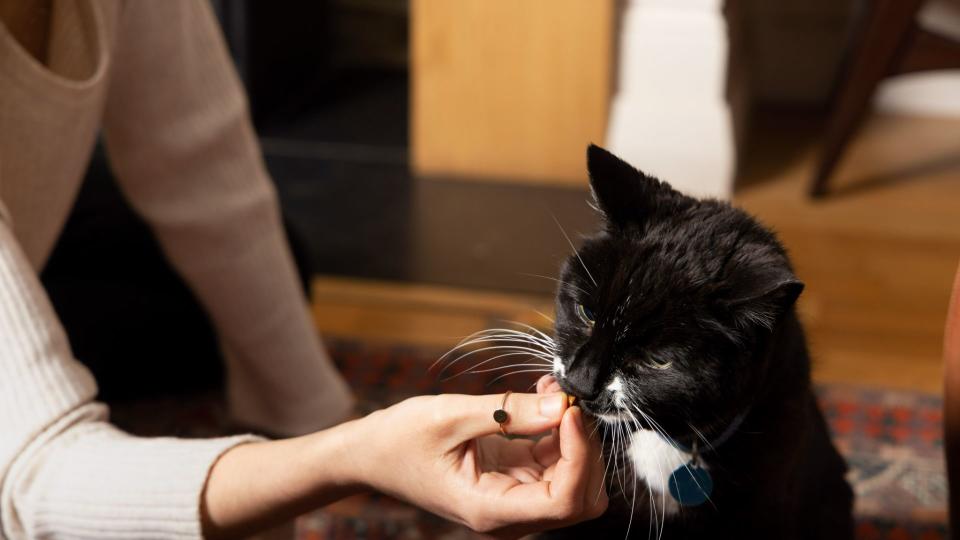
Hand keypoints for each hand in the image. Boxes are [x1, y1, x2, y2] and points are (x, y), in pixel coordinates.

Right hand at [349, 392, 607, 537]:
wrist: (370, 454)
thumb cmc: (399, 440)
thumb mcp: (451, 416)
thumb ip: (510, 411)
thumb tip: (561, 403)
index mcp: (490, 510)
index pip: (565, 501)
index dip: (580, 456)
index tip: (569, 410)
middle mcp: (508, 513)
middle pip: (580, 496)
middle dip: (584, 447)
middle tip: (566, 399)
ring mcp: (513, 498)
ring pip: (574, 479)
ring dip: (573, 435)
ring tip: (551, 390)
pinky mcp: (514, 479)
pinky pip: (554, 462)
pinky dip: (559, 431)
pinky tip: (544, 398)